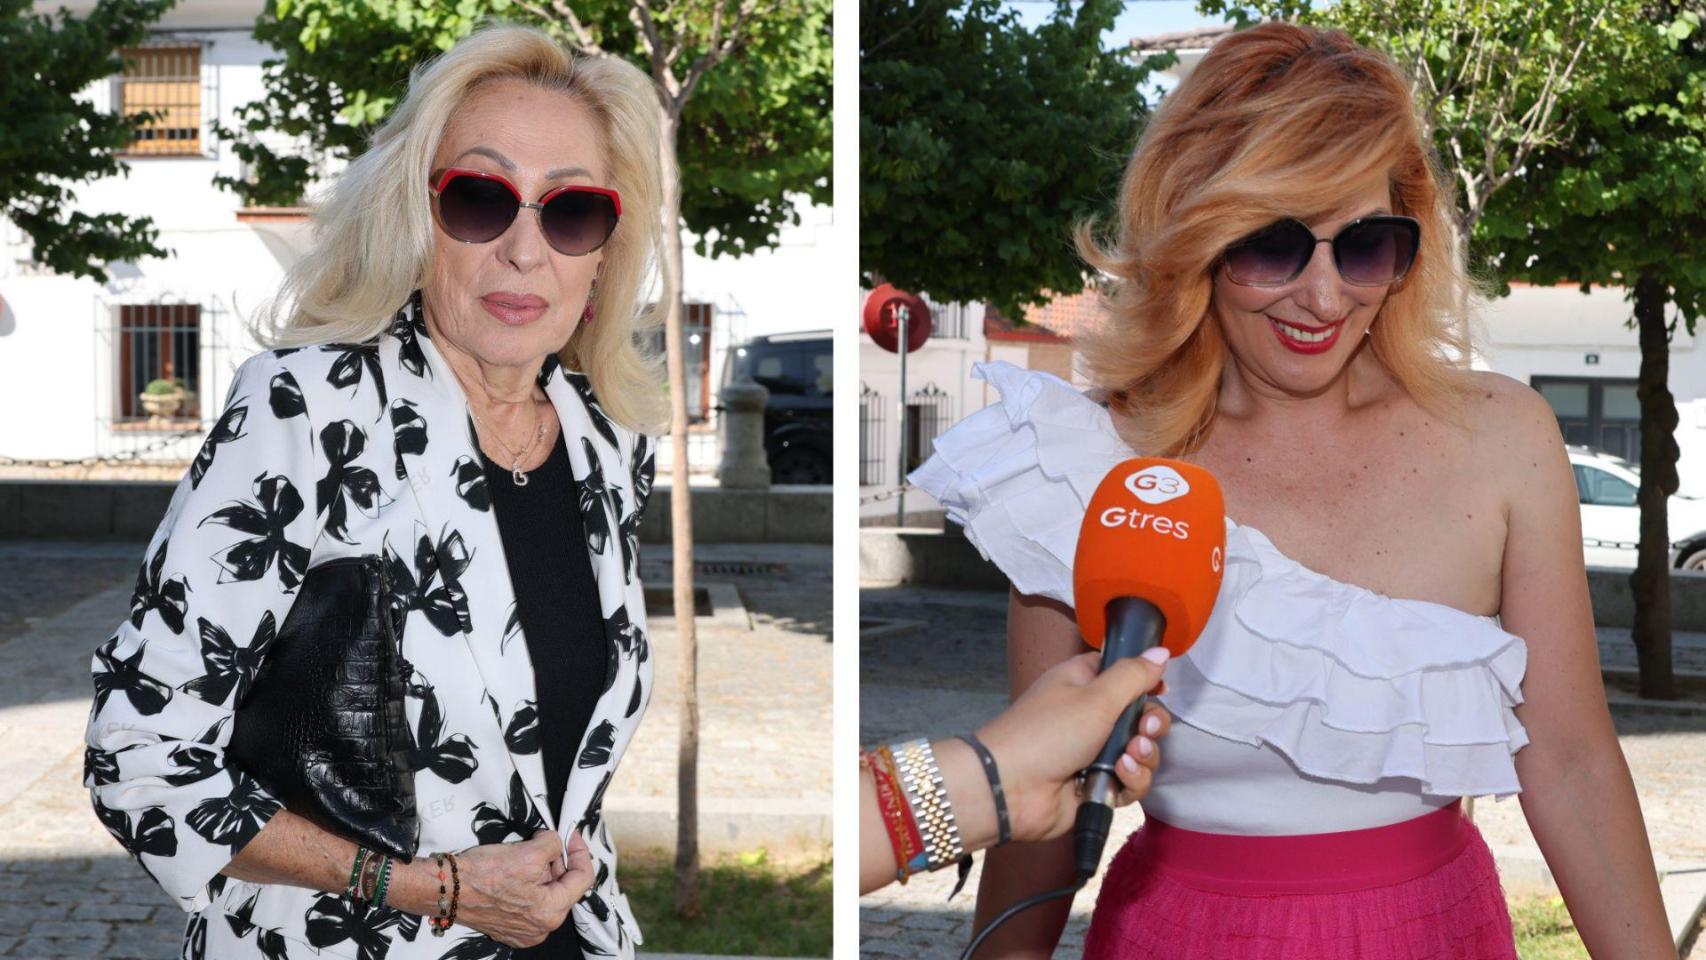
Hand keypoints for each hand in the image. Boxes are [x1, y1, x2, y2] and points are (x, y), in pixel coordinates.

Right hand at [437, 829, 596, 947]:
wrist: (445, 887)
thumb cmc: (481, 874)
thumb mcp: (528, 851)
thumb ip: (554, 844)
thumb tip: (558, 842)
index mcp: (550, 913)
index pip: (583, 878)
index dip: (580, 851)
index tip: (572, 836)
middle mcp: (540, 928)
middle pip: (563, 887)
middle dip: (557, 862)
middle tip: (544, 842)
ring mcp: (524, 931)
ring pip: (546, 894)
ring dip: (541, 872)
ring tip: (524, 856)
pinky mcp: (509, 927)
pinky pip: (529, 903)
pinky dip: (528, 885)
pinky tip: (514, 871)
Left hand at [976, 649, 1171, 842]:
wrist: (1011, 788)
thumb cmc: (1048, 732)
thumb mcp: (1096, 695)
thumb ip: (1133, 675)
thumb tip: (1162, 651)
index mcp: (1083, 683)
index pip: (1125, 674)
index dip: (1146, 681)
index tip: (1161, 689)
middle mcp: (1091, 716)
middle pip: (1141, 716)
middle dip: (1151, 724)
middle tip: (1143, 730)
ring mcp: (1096, 753)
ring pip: (1142, 752)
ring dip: (1143, 755)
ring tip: (1126, 757)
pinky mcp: (1100, 785)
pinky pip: (1132, 782)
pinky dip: (1131, 780)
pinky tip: (1117, 777)